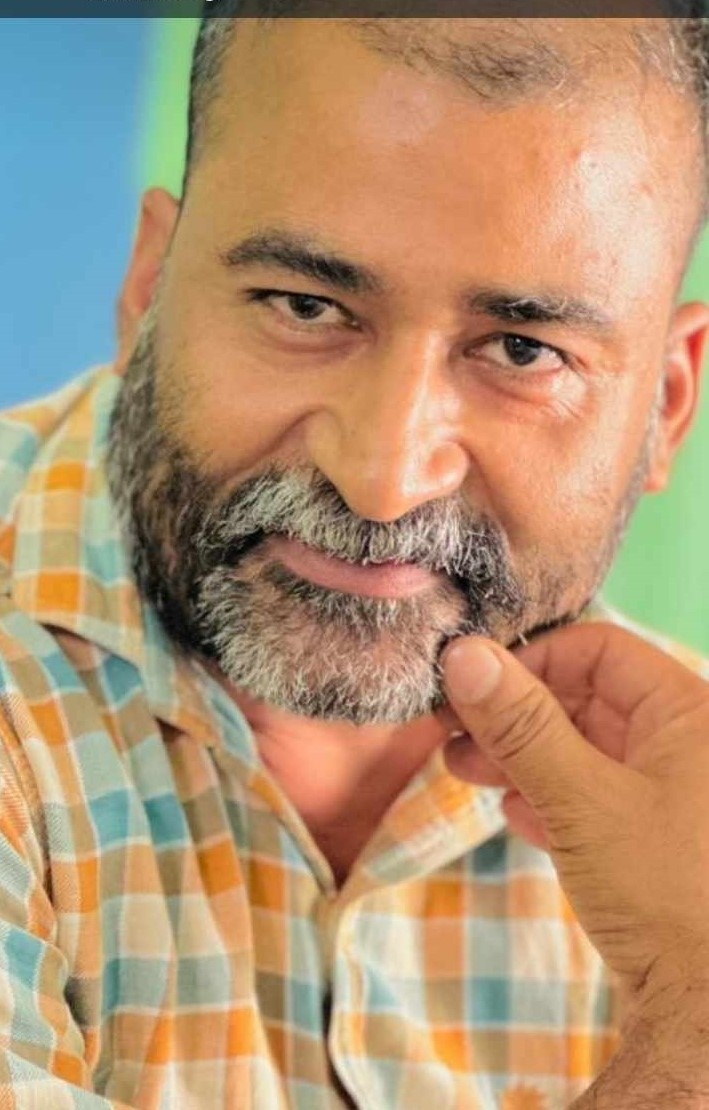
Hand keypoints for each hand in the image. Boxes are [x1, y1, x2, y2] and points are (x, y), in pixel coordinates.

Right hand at [440, 621, 708, 1014]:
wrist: (702, 1008)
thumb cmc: (662, 893)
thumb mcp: (581, 799)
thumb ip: (522, 725)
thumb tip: (465, 655)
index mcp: (688, 713)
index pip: (600, 650)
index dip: (532, 661)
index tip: (474, 688)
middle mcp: (686, 744)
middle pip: (587, 698)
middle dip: (515, 714)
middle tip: (452, 730)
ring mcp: (673, 793)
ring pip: (586, 749)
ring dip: (522, 756)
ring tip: (464, 770)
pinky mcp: (656, 839)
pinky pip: (596, 794)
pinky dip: (551, 796)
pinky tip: (517, 814)